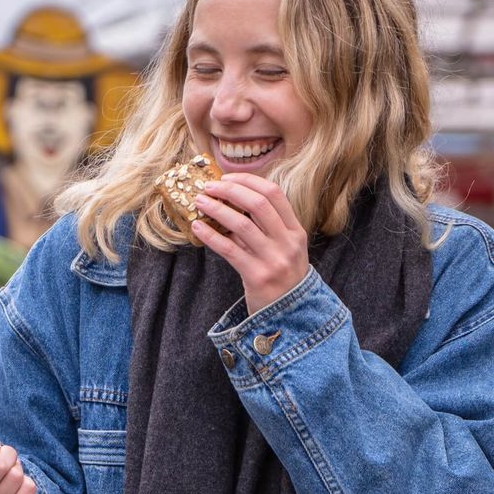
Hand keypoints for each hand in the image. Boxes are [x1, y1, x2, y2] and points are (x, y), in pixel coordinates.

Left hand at [191, 173, 308, 314]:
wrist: (291, 315)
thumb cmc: (281, 278)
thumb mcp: (282, 250)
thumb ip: (263, 229)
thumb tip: (228, 203)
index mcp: (296, 231)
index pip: (274, 194)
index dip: (248, 181)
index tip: (226, 178)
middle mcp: (288, 242)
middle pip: (258, 203)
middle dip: (230, 191)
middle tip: (208, 187)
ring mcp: (274, 260)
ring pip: (242, 224)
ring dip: (216, 209)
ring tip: (199, 202)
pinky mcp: (257, 277)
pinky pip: (229, 250)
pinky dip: (210, 236)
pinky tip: (197, 228)